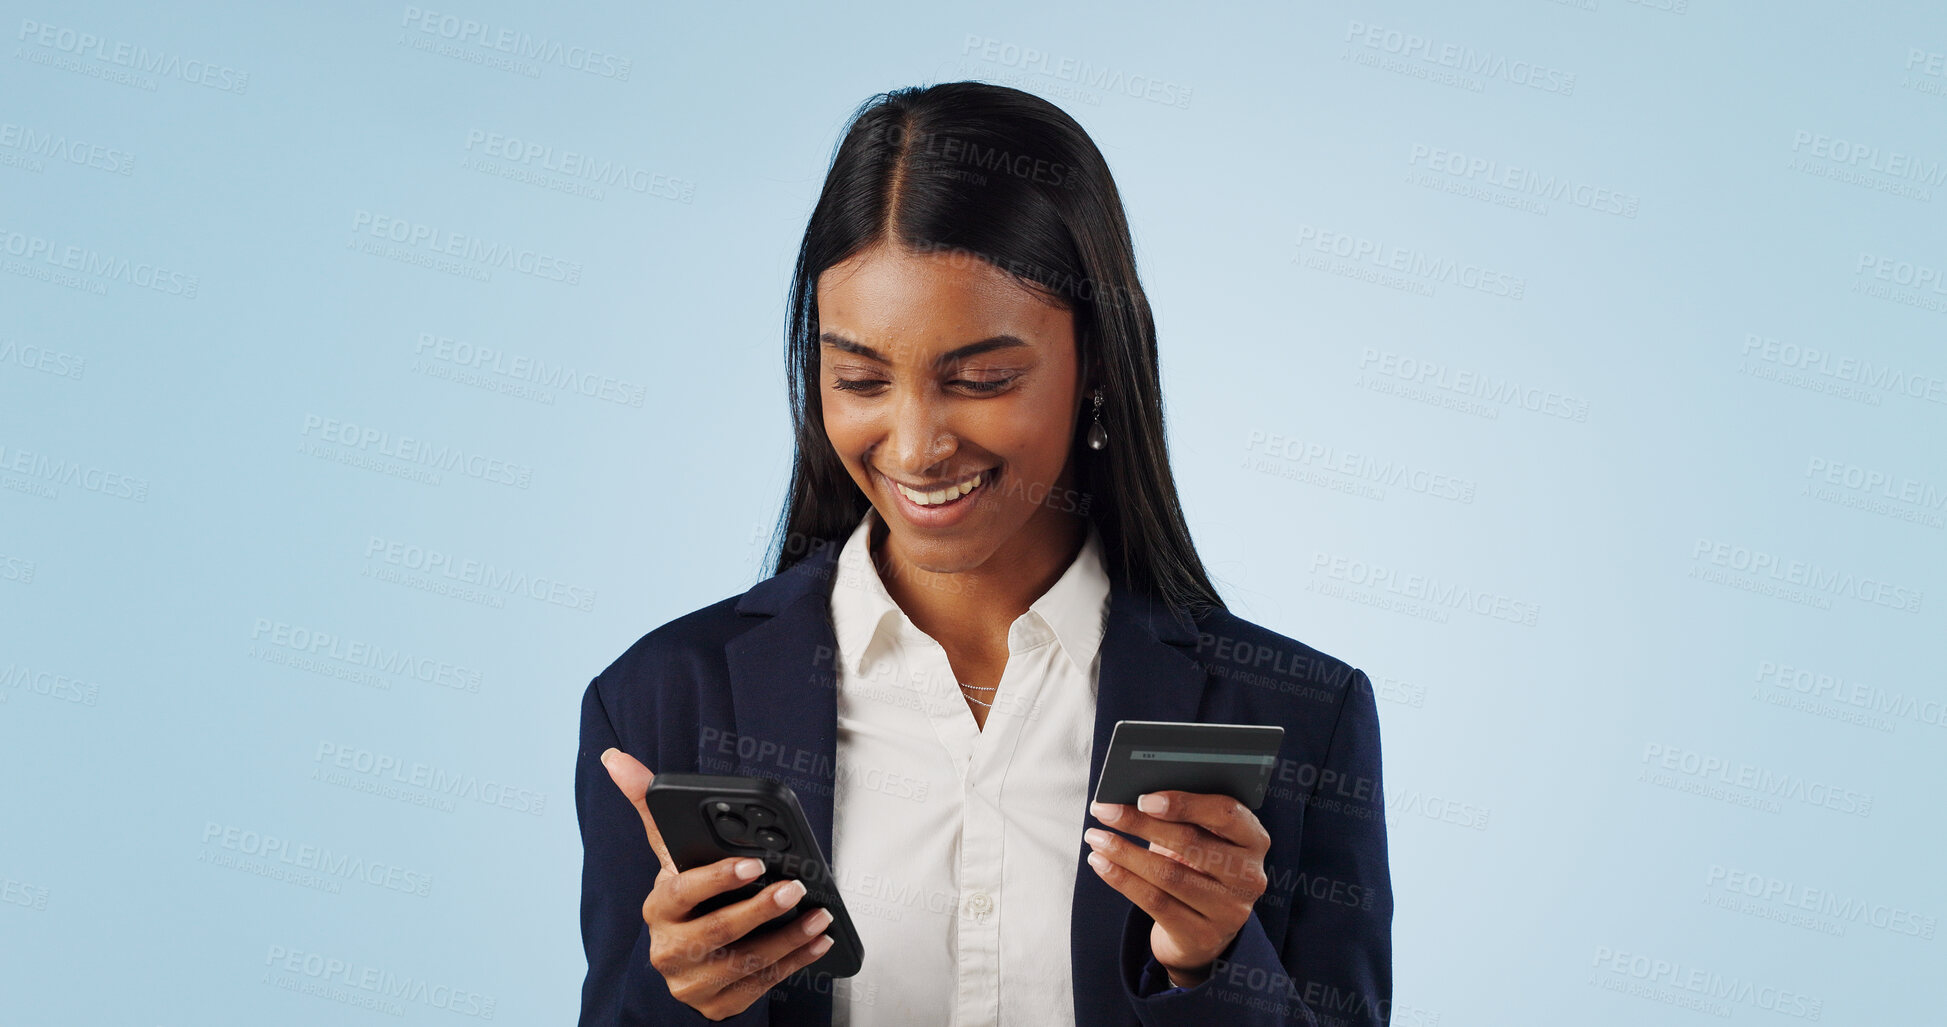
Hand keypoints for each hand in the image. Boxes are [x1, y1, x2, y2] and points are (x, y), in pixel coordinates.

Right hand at [601, 748, 835, 1020]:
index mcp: (658, 908)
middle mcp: (668, 949)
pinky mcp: (716, 1005)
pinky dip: (794, 964)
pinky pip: (760, 987)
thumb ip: (652, 807)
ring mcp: (690, 983)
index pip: (683, 891)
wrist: (686, 959)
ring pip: (743, 963)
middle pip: (716, 932)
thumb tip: (616, 758)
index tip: (754, 864)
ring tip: (820, 916)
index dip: (718, 879)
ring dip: (787, 940)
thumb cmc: (687, 897)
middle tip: (796, 887)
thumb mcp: (671, 856)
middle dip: (760, 910)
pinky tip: (817, 943)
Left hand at [1086, 791, 1271, 987]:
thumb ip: (1185, 817)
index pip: (1225, 813)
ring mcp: (1229, 910)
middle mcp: (1249, 876)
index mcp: (1254, 840)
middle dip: (1140, 823)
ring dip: (1124, 852)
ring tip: (1095, 837)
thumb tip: (1133, 795)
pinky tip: (1101, 864)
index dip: (1184, 803)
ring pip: (1168, 874)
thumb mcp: (1203, 840)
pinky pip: (1155, 902)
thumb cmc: (1199, 869)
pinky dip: (1122, 879)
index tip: (1143, 798)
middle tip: (1103, 810)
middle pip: (1190, 842)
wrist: (1203, 932)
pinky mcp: (1202, 935)